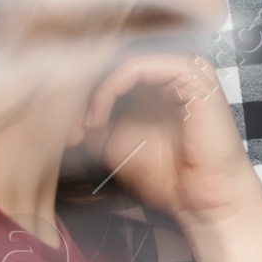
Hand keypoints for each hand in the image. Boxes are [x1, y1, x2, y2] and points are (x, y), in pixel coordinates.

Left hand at [79, 50, 258, 229]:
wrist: (204, 201)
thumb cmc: (168, 177)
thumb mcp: (113, 142)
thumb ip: (91, 117)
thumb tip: (57, 103)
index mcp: (158, 80)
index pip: (107, 66)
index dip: (79, 94)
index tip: (67, 133)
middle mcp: (172, 67)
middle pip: (110, 59)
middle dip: (80, 92)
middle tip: (68, 130)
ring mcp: (184, 66)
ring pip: (118, 60)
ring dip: (91, 91)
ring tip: (84, 125)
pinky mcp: (192, 72)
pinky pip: (136, 65)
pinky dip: (108, 89)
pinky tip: (99, 117)